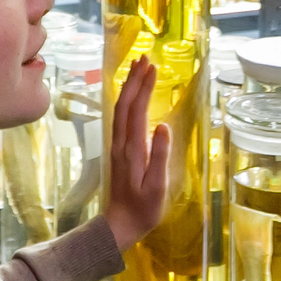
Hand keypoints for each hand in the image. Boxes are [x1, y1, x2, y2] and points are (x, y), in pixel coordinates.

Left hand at [102, 56, 169, 255]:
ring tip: (139, 68)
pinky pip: (120, 117)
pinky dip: (127, 99)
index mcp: (132, 149)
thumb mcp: (157, 186)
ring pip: (120, 108)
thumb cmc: (143, 209)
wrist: (120, 223)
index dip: (144, 87)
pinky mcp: (119, 149)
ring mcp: (117, 145)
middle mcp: (121, 143)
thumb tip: (163, 126)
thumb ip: (160, 156)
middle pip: (125, 104)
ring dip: (129, 86)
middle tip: (145, 57)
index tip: (153, 67)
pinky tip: (132, 94)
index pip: (136, 110)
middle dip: (134, 79)